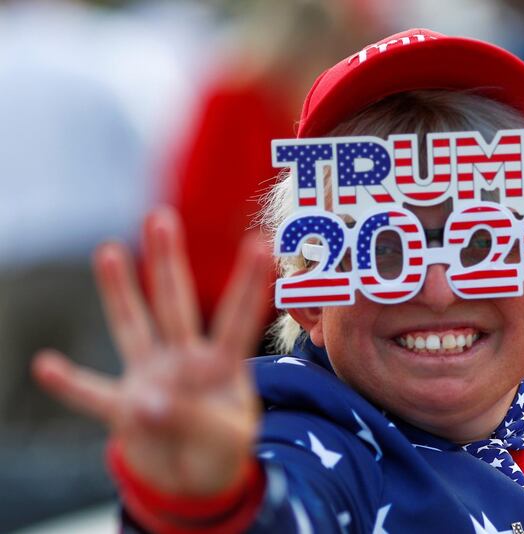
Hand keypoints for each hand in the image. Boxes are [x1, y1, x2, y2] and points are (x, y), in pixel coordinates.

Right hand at [32, 207, 272, 496]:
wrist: (191, 480)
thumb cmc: (220, 450)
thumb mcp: (227, 441)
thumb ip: (195, 422)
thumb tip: (145, 403)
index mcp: (220, 366)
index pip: (237, 319)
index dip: (249, 285)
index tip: (261, 245)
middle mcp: (183, 361)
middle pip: (175, 304)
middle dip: (169, 263)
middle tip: (161, 217)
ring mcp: (150, 379)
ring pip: (132, 326)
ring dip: (120, 291)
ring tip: (108, 249)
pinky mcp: (121, 409)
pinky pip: (90, 394)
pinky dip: (68, 384)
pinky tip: (44, 364)